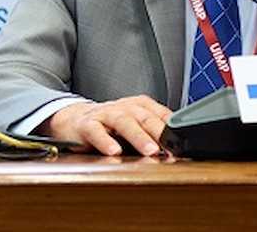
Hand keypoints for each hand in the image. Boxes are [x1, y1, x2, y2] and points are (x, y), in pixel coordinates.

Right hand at [46, 95, 171, 155]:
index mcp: (137, 106)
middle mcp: (122, 107)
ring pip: (122, 121)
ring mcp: (104, 114)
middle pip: (143, 116)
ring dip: (138, 136)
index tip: (183, 142)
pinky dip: (105, 141)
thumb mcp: (133, 124)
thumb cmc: (109, 125)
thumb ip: (153, 133)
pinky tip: (113, 151)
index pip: (159, 113)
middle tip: (171, 147)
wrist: (73, 120)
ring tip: (150, 150)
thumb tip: (178, 149)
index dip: (172, 127)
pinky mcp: (85, 124)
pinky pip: (95, 131)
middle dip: (159, 131)